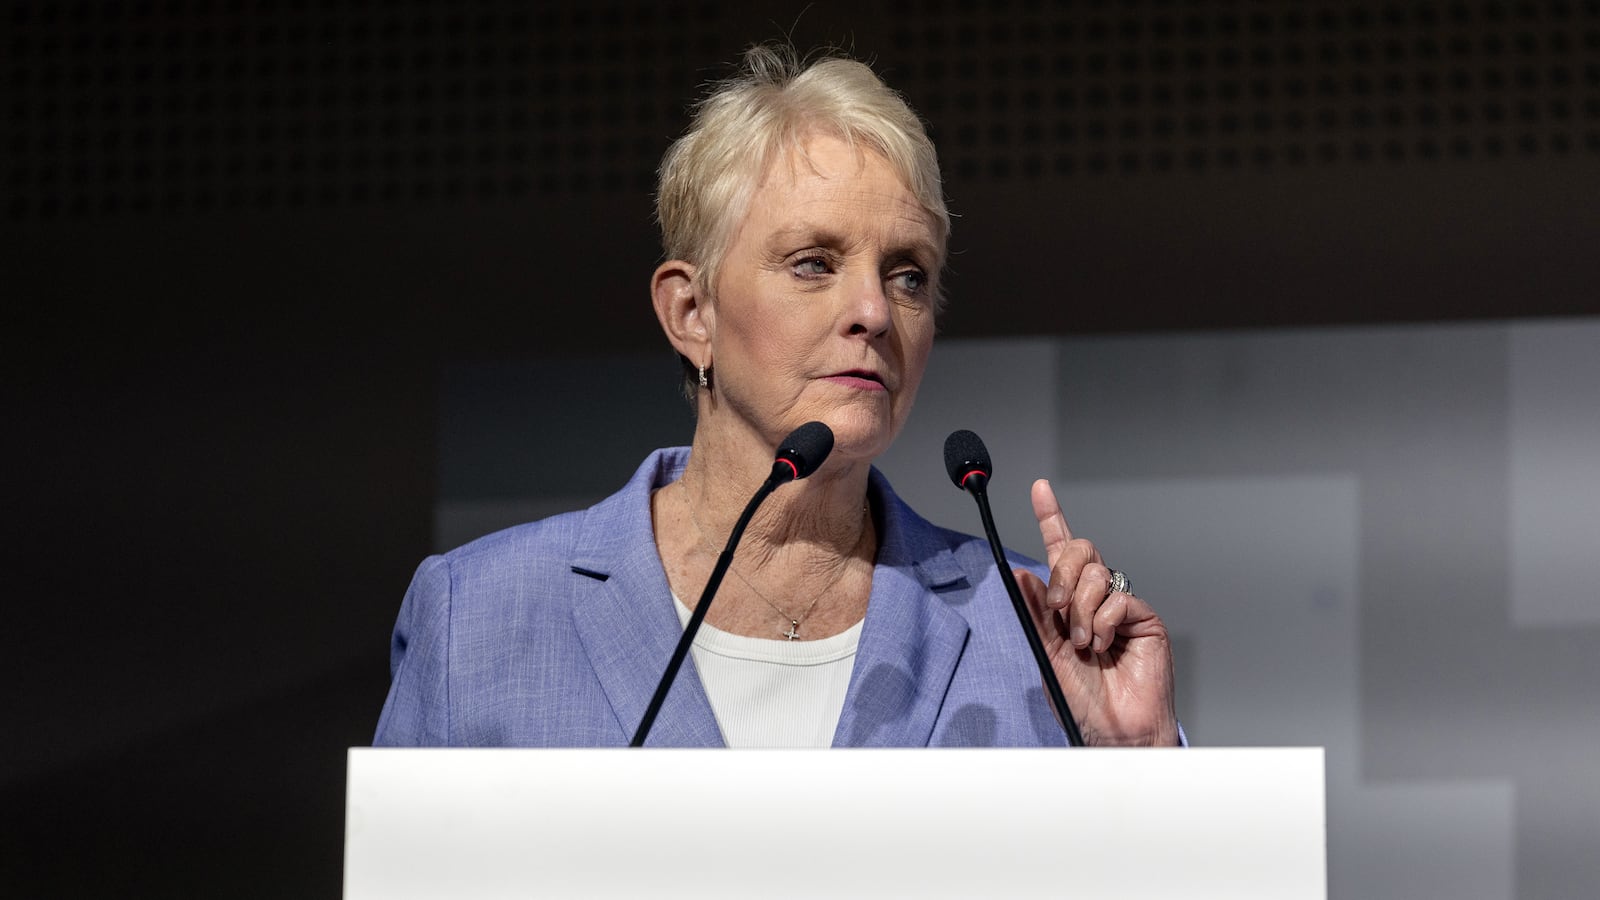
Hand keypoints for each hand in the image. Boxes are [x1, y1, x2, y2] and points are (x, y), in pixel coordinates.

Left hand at [1013, 478, 1179, 745]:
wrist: (1113, 729)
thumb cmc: (1081, 698)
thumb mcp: (1045, 652)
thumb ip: (1035, 612)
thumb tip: (1020, 573)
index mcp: (1066, 603)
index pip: (1059, 552)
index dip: (1052, 517)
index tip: (1040, 488)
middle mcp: (1094, 599)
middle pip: (1080, 552)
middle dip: (1064, 573)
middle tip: (1057, 609)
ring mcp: (1120, 606)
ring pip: (1097, 574)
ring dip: (1081, 610)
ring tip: (1083, 645)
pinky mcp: (1144, 617)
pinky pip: (1118, 598)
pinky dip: (1104, 623)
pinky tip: (1104, 647)